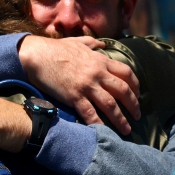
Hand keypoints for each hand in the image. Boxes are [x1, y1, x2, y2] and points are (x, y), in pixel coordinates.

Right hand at [18, 35, 139, 134]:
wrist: (37, 54)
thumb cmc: (56, 48)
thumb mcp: (78, 42)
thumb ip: (92, 44)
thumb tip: (103, 44)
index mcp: (101, 60)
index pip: (126, 73)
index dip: (135, 85)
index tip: (138, 95)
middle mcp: (98, 73)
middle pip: (123, 90)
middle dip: (133, 105)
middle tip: (138, 116)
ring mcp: (87, 85)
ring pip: (110, 104)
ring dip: (121, 119)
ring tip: (126, 129)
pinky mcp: (74, 96)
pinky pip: (90, 113)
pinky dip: (99, 124)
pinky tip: (104, 132)